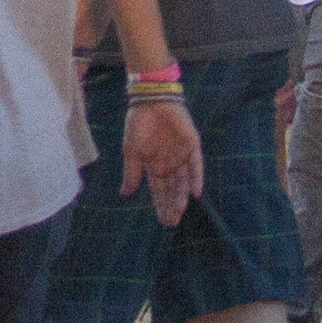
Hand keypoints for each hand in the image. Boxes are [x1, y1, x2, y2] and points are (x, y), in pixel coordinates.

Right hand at [121, 85, 204, 218]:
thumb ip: (131, 173)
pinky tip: (195, 192)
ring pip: (184, 181)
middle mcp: (170, 164)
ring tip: (180, 210)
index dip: (161, 206)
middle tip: (172, 221)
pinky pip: (196, 165)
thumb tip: (125, 194)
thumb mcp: (131, 152)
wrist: (150, 100)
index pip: (160, 191)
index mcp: (155, 166)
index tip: (164, 222)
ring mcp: (182, 155)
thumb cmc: (138, 124)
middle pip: (173, 190)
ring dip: (182, 195)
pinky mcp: (193, 145)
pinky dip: (196, 178)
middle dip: (172, 205)